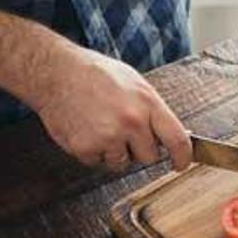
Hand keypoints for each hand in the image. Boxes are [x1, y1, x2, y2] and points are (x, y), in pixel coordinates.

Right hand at [27, 45, 190, 171]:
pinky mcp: (86, 148)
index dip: (182, 158)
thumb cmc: (96, 75)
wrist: (55, 72)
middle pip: (149, 157)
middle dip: (140, 149)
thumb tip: (171, 136)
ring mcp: (108, 137)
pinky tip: (86, 129)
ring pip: (122, 163)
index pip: (177, 140)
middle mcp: (131, 122)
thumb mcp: (135, 84)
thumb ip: (154, 111)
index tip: (180, 164)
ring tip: (101, 125)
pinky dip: (93, 151)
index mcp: (147, 104)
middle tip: (123, 130)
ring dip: (114, 151)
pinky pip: (97, 162)